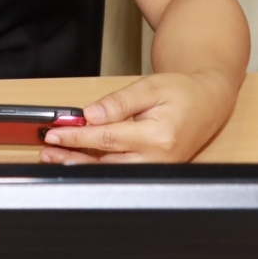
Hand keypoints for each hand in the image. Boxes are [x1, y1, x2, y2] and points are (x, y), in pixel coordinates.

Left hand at [38, 70, 240, 163]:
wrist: (209, 101)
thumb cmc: (183, 92)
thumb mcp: (150, 87)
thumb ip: (119, 102)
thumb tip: (91, 115)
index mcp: (157, 136)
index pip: (107, 138)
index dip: (78, 136)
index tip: (57, 132)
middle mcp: (158, 158)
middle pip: (105, 162)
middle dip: (73, 156)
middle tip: (48, 150)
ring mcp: (157, 168)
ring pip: (111, 171)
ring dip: (81, 164)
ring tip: (56, 155)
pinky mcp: (154, 171)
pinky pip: (121, 170)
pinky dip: (97, 165)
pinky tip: (78, 159)